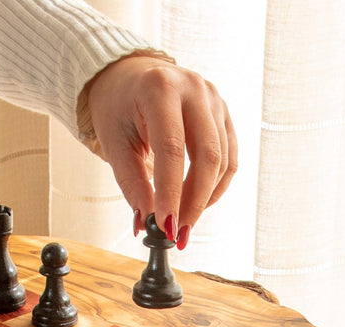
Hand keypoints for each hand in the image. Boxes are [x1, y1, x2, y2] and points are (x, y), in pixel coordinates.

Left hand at [85, 54, 236, 249]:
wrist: (130, 75)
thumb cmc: (118, 106)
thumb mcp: (115, 144)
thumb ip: (132, 183)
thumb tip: (147, 222)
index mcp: (160, 88)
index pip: (172, 149)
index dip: (172, 192)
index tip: (166, 226)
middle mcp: (193, 88)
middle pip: (207, 156)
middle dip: (194, 202)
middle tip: (179, 234)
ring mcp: (214, 99)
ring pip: (222, 161)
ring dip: (205, 198)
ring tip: (184, 222)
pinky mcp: (224, 113)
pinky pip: (229, 158)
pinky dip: (216, 186)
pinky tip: (198, 202)